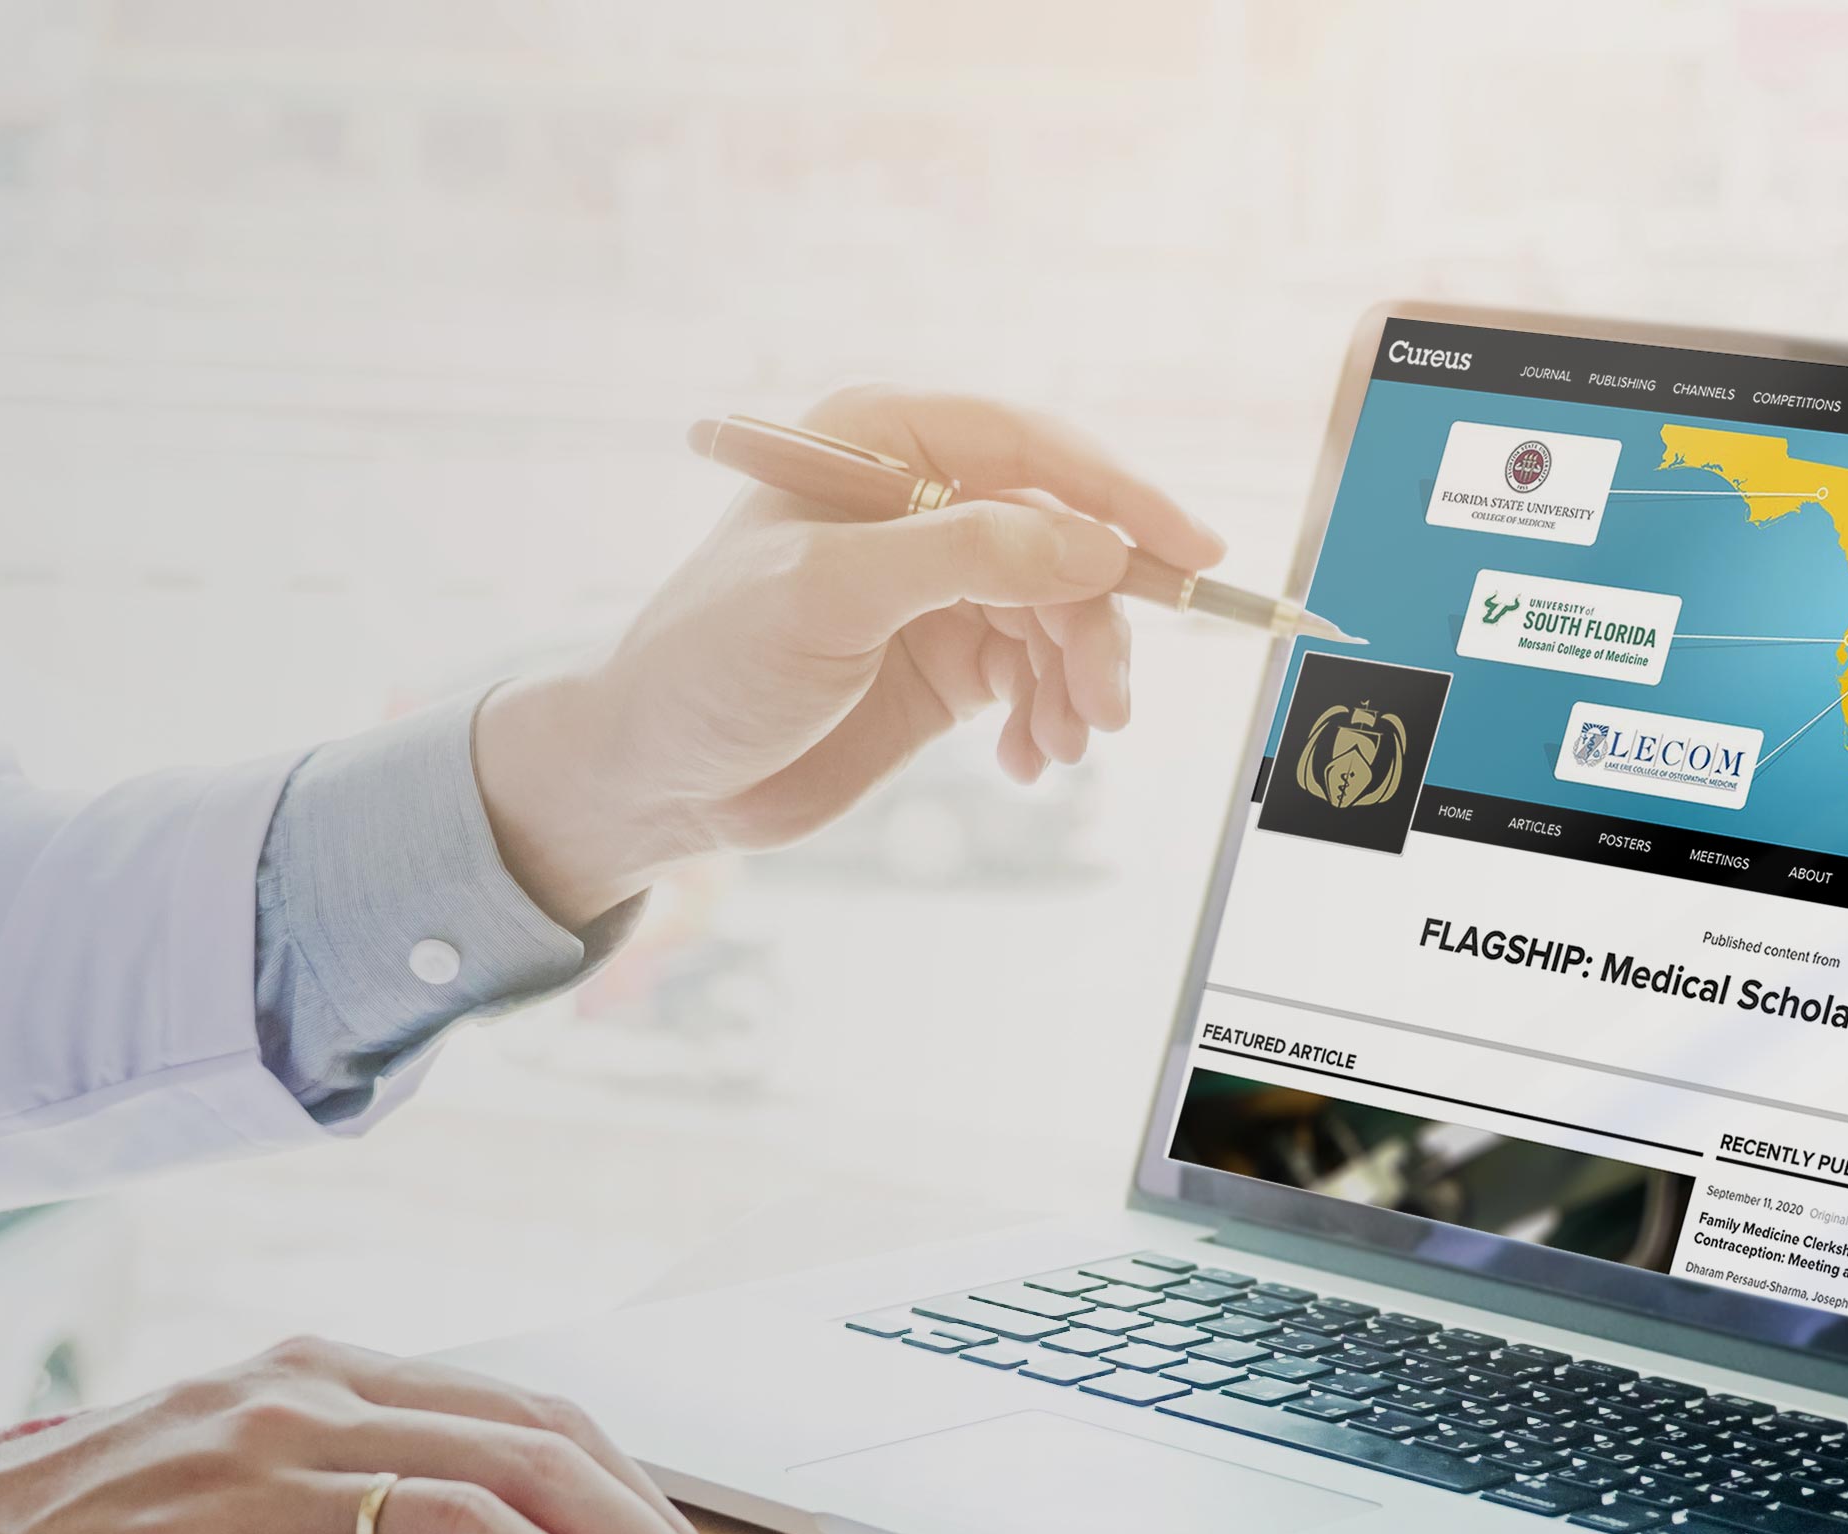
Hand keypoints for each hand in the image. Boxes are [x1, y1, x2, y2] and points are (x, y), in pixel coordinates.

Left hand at [473, 385, 1223, 923]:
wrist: (656, 776)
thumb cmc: (711, 663)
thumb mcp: (829, 597)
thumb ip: (964, 559)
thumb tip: (1093, 550)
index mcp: (883, 443)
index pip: (1033, 449)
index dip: (1120, 498)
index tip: (1192, 554)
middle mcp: (921, 503)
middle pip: (1064, 544)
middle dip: (1096, 626)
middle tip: (1105, 707)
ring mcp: (938, 584)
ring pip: (1063, 616)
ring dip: (1079, 682)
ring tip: (1062, 746)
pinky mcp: (945, 660)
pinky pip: (1038, 675)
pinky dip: (1050, 717)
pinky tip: (1029, 762)